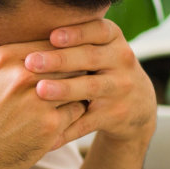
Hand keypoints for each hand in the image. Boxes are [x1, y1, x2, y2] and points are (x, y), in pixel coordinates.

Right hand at [0, 2, 88, 168]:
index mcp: (4, 58)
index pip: (51, 42)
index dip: (60, 50)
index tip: (64, 58)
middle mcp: (22, 76)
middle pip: (68, 59)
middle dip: (74, 66)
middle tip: (79, 72)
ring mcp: (38, 102)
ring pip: (77, 82)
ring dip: (79, 86)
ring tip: (78, 90)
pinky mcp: (50, 126)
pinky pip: (78, 108)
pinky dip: (76, 111)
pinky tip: (67, 113)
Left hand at [22, 19, 157, 144]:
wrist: (138, 104)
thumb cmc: (104, 69)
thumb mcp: (100, 50)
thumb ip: (75, 42)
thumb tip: (31, 35)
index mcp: (113, 40)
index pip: (98, 31)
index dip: (76, 33)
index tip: (53, 36)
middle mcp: (121, 61)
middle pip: (90, 58)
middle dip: (60, 60)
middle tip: (31, 62)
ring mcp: (119, 89)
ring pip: (91, 88)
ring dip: (65, 89)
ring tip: (40, 91)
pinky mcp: (114, 115)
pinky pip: (87, 122)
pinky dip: (66, 130)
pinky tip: (47, 135)